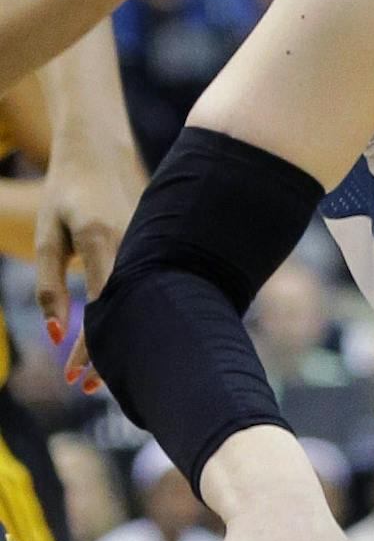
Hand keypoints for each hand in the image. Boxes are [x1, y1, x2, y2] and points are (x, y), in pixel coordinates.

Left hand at [36, 128, 145, 392]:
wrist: (98, 153)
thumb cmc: (65, 195)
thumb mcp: (47, 236)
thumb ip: (50, 284)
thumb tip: (54, 334)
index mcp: (104, 241)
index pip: (102, 308)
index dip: (91, 347)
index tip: (73, 378)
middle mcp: (137, 246)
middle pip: (131, 312)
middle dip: (111, 354)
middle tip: (89, 388)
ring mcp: (153, 245)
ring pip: (145, 302)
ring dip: (128, 336)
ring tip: (109, 372)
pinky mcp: (158, 245)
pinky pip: (151, 286)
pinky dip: (139, 313)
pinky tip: (131, 333)